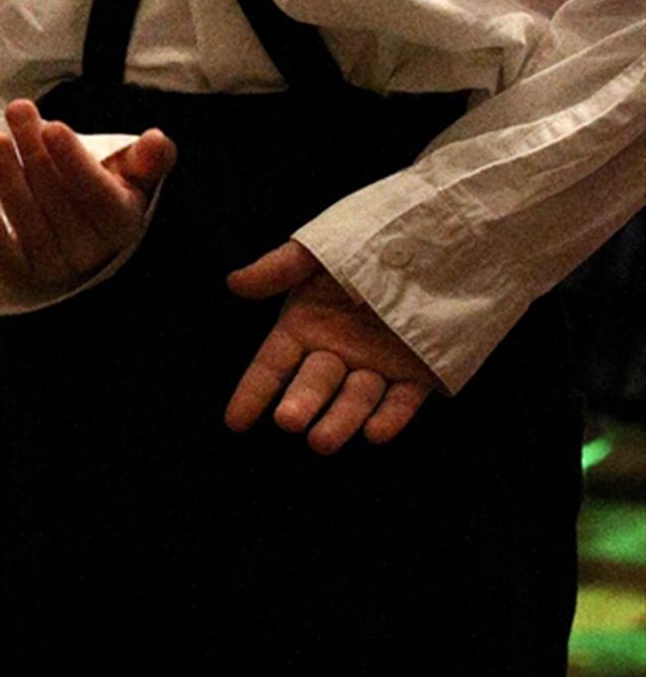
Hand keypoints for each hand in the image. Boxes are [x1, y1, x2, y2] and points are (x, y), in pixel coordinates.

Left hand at [0, 98, 174, 294]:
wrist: (86, 234)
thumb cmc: (108, 194)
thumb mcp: (134, 175)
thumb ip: (148, 158)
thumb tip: (157, 140)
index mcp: (121, 222)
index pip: (97, 193)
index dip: (73, 161)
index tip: (52, 127)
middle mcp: (91, 248)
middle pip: (56, 197)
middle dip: (33, 151)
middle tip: (17, 112)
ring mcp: (58, 263)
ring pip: (29, 221)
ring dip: (8, 179)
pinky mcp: (27, 273)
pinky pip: (11, 263)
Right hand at [225, 240, 443, 451]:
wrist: (443, 235)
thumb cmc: (371, 237)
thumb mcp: (320, 248)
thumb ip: (279, 268)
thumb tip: (233, 283)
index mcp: (307, 323)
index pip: (273, 365)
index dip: (253, 392)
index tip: (236, 422)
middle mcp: (338, 350)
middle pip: (313, 386)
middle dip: (301, 404)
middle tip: (290, 421)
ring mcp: (377, 365)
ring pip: (355, 400)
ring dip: (341, 420)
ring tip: (325, 441)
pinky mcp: (419, 373)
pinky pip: (403, 400)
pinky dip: (391, 417)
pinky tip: (377, 432)